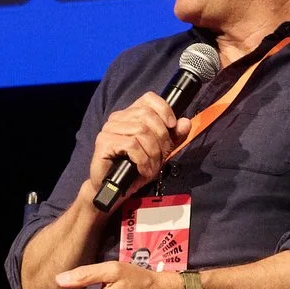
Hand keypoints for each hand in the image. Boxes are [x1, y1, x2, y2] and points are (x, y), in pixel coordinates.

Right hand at [80, 93, 187, 211]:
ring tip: (151, 166)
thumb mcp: (160, 152)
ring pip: (141, 131)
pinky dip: (142, 160)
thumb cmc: (134, 170)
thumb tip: (185, 123)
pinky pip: (132, 145)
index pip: (148, 98)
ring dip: (152, 153)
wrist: (114, 190)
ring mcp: (109, 129)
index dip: (164, 110)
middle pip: (148, 116)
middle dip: (162, 138)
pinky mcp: (104, 142)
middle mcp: (118, 118)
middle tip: (161, 156)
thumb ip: (174, 137)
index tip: (172, 126)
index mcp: (130, 114)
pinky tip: (142, 169)